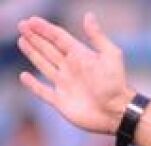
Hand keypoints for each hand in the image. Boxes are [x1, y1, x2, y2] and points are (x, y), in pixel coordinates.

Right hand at [17, 13, 134, 134]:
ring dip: (33, 54)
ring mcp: (65, 85)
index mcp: (81, 57)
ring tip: (22, 41)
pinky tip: (24, 76)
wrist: (117, 112)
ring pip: (44, 65)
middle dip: (36, 38)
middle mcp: (71, 69)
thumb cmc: (116, 85)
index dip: (46, 29)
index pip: (59, 38)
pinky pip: (43, 92)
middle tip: (22, 25)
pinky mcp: (61, 102)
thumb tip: (88, 16)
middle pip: (49, 49)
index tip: (32, 21)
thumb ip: (97, 37)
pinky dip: (33, 85)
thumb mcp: (110, 56)